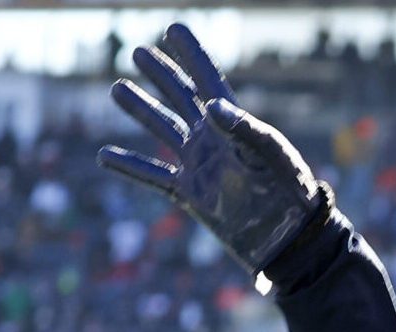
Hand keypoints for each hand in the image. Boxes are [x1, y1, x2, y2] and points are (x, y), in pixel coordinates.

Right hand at [98, 23, 329, 275]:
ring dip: (140, 109)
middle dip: (161, 75)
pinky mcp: (190, 194)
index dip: (191, 55)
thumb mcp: (271, 155)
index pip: (208, 81)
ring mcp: (200, 166)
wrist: (288, 237)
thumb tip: (211, 104)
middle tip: (138, 51)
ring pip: (162, 130)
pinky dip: (130, 167)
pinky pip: (153, 177)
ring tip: (117, 88)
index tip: (173, 29)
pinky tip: (105, 157)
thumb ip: (244, 128)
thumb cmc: (290, 192)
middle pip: (181, 99)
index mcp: (235, 124)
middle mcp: (214, 140)